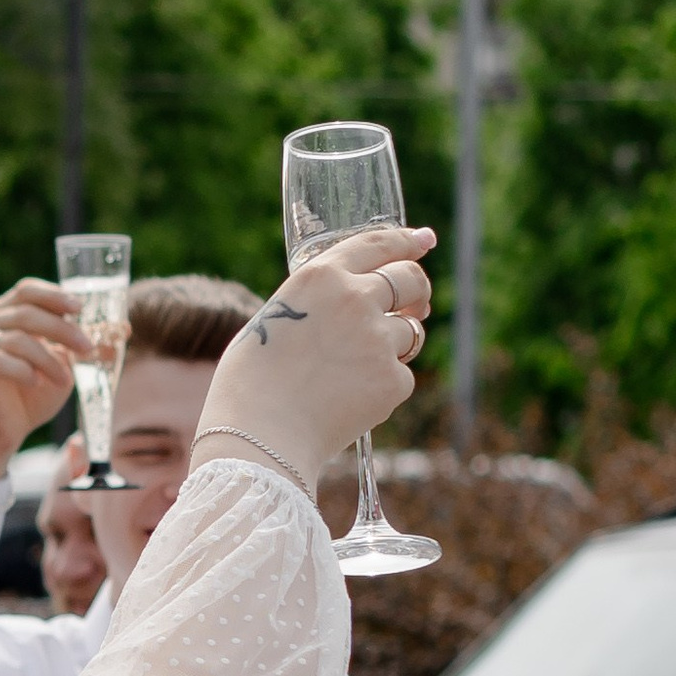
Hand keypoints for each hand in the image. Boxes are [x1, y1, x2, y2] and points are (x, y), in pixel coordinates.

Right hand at [0, 282, 79, 477]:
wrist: (0, 437)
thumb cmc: (30, 399)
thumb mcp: (63, 369)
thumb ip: (82, 348)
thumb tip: (123, 329)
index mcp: (2, 315)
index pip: (26, 291)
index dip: (54, 295)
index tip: (80, 309)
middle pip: (25, 312)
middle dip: (62, 330)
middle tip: (87, 348)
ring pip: (16, 338)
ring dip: (49, 359)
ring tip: (66, 381)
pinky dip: (24, 370)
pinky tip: (36, 383)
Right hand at [193, 225, 432, 485]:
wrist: (259, 436)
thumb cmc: (251, 382)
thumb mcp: (275, 319)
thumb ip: (315, 304)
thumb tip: (345, 308)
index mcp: (320, 276)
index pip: (377, 243)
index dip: (407, 240)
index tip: (424, 240)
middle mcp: (355, 298)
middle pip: (410, 279)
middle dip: (417, 292)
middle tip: (414, 306)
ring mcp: (378, 339)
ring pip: (411, 331)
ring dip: (398, 342)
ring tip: (359, 368)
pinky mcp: (392, 379)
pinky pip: (400, 375)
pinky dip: (383, 385)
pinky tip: (349, 400)